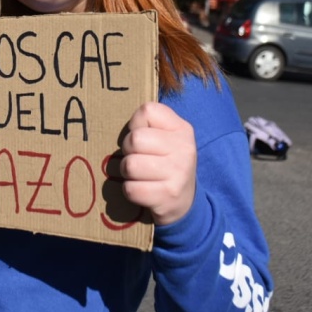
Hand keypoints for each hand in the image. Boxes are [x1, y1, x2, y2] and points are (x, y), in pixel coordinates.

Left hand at [120, 102, 197, 225]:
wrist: (185, 201)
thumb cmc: (166, 162)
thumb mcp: (166, 137)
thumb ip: (149, 123)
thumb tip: (126, 124)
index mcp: (182, 129)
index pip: (147, 111)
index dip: (136, 125)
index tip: (145, 139)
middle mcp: (184, 149)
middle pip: (134, 139)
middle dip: (128, 151)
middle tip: (138, 159)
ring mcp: (178, 173)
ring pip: (130, 165)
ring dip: (127, 173)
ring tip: (139, 175)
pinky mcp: (168, 196)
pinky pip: (131, 189)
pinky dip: (130, 191)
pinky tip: (143, 190)